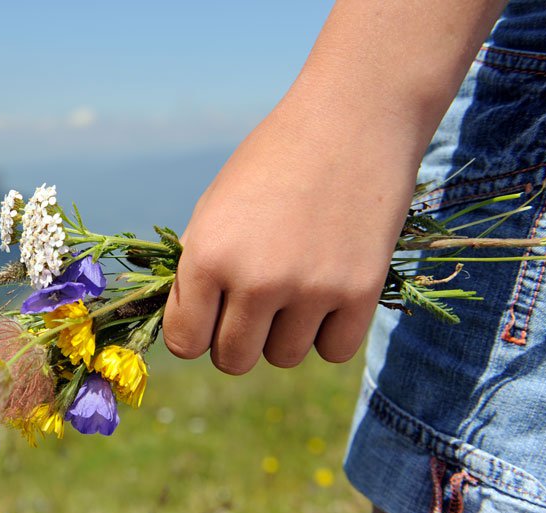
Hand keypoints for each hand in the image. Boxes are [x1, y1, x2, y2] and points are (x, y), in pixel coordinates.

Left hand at [163, 87, 421, 374]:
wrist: (352, 120)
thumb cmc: (272, 163)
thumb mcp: (214, 209)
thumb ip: (197, 272)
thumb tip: (186, 332)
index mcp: (208, 257)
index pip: (184, 343)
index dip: (193, 334)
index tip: (208, 318)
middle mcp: (256, 280)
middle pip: (232, 360)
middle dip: (235, 341)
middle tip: (251, 307)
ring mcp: (311, 290)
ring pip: (283, 358)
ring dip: (283, 335)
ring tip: (293, 289)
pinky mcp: (361, 292)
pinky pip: (333, 351)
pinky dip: (328, 332)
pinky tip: (328, 294)